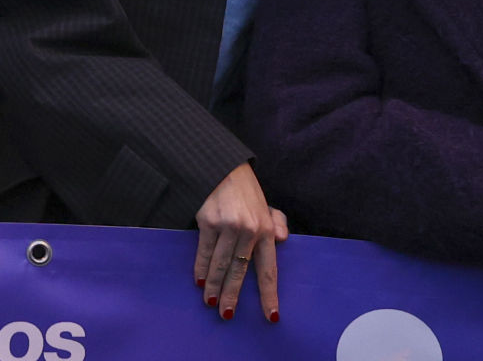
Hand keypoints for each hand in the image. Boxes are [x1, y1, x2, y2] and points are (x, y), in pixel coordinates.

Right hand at [194, 163, 288, 321]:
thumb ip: (277, 222)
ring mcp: (227, 226)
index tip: (271, 315)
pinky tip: (200, 281)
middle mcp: (248, 230)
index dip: (269, 295)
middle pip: (240, 271)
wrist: (221, 167)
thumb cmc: (244, 191)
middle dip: (233, 296)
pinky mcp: (208, 221)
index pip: (268, 270)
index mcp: (265, 230)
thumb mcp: (266, 205)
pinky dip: (202, 267)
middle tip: (228, 315)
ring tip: (211, 303)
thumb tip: (282, 240)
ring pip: (221, 264)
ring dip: (215, 286)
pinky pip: (205, 251)